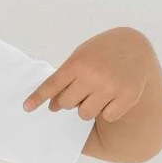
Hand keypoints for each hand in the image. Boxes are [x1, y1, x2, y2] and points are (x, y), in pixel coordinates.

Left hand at [22, 27, 152, 122]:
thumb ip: (65, 79)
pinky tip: (112, 97)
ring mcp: (111, 87)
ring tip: (96, 94)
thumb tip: (53, 106)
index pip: (52, 85)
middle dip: (68, 101)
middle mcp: (92, 75)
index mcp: (78, 63)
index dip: (37, 98)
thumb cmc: (100, 53)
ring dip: (86, 108)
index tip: (26, 108)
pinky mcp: (127, 97)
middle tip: (79, 91)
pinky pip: (106, 116)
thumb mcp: (80, 57)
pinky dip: (107, 111)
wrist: (134, 46)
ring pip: (84, 114)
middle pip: (65, 104)